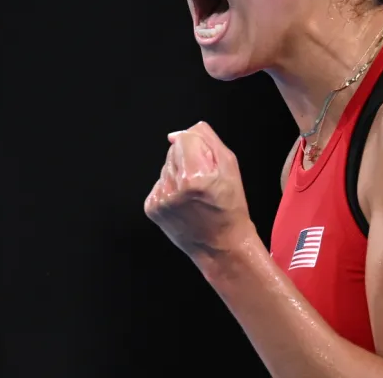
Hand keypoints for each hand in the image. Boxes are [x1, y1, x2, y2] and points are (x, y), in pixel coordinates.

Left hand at [144, 122, 254, 257]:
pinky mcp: (152, 209)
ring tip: (194, 195)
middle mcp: (174, 189)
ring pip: (165, 168)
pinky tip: (184, 203)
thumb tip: (174, 135)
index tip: (208, 167)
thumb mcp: (230, 166)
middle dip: (188, 161)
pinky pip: (159, 185)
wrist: (222, 246)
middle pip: (173, 152)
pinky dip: (170, 190)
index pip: (185, 138)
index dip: (199, 148)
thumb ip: (205, 140)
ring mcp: (161, 200)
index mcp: (195, 178)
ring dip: (178, 176)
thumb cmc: (230, 207)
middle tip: (203, 183)